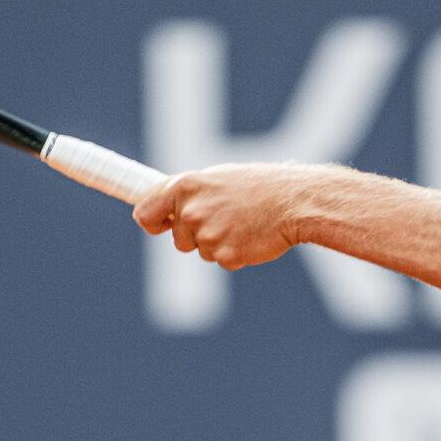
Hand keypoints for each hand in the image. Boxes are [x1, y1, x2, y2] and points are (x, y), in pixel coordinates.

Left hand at [131, 162, 314, 269]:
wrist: (294, 202)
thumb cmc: (260, 186)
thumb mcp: (219, 178)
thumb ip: (191, 193)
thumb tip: (169, 207)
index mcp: (185, 186)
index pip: (145, 212)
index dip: (153, 223)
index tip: (160, 226)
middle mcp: (191, 211)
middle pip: (179, 239)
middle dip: (197, 235)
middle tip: (226, 219)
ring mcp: (207, 235)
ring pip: (202, 251)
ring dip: (219, 244)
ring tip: (243, 223)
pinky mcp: (225, 255)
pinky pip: (223, 261)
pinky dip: (237, 253)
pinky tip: (252, 236)